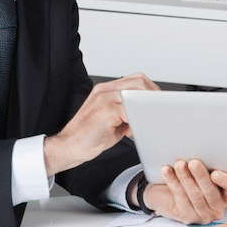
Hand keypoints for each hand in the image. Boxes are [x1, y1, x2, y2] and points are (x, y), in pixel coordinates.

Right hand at [43, 73, 157, 175]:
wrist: (69, 146)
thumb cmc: (90, 135)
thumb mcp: (112, 119)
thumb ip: (127, 112)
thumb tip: (145, 114)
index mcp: (106, 90)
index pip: (136, 80)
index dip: (150, 90)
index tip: (157, 103)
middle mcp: (104, 91)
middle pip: (139, 82)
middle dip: (152, 97)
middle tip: (157, 111)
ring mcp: (104, 99)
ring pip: (136, 95)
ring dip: (145, 108)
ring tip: (146, 120)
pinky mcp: (105, 111)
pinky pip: (129, 111)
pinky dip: (137, 120)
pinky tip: (133, 130)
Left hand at [144, 158, 226, 223]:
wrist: (168, 193)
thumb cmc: (192, 178)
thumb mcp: (205, 170)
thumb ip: (209, 166)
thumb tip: (205, 153)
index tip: (215, 173)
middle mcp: (218, 207)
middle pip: (211, 192)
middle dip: (201, 176)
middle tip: (194, 163)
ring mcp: (203, 214)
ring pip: (194, 195)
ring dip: (185, 177)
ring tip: (179, 164)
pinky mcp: (187, 216)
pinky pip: (180, 196)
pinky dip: (173, 181)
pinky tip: (168, 171)